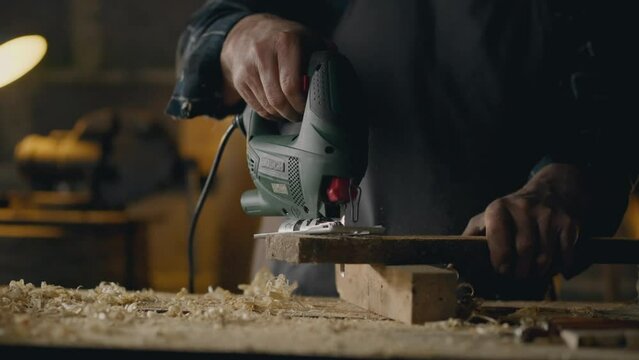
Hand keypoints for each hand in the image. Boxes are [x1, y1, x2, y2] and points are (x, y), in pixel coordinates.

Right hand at [221, 14, 322, 120]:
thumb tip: (336, 69)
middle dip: (293, 113)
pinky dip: (270, 114)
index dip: (301, 103)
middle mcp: (263, 53)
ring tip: (292, 112)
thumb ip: (323, 52)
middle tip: (302, 114)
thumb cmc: (283, 38)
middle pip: (278, 100)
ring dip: (282, 115)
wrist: (246, 32)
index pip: (291, 85)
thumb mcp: (305, 36)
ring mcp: (248, 68)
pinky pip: (257, 107)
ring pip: (267, 106)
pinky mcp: (239, 80)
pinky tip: (278, 110)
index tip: (310, 107)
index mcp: (285, 42)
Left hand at [463, 164, 591, 278]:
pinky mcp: (568, 222)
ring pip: (545, 255)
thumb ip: (473, 234)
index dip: (500, 258)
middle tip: (518, 277)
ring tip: (533, 274)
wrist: (551, 191)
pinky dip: (559, 266)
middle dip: (520, 270)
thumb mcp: (489, 216)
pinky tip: (553, 267)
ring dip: (539, 271)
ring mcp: (547, 214)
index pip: (498, 236)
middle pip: (524, 249)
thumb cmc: (512, 212)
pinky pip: (565, 253)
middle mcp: (523, 208)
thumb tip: (454, 258)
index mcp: (499, 208)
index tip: (502, 270)